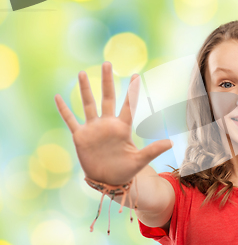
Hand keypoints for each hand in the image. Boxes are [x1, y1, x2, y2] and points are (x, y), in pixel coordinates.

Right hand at [54, 62, 172, 184]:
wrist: (108, 181)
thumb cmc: (125, 170)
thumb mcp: (140, 161)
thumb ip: (153, 150)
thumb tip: (171, 143)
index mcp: (122, 128)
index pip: (128, 105)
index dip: (132, 91)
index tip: (137, 75)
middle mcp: (107, 124)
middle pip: (107, 97)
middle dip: (107, 81)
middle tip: (107, 63)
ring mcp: (93, 129)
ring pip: (88, 104)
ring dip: (85, 89)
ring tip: (82, 73)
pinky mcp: (80, 136)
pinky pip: (70, 120)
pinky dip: (64, 109)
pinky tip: (58, 96)